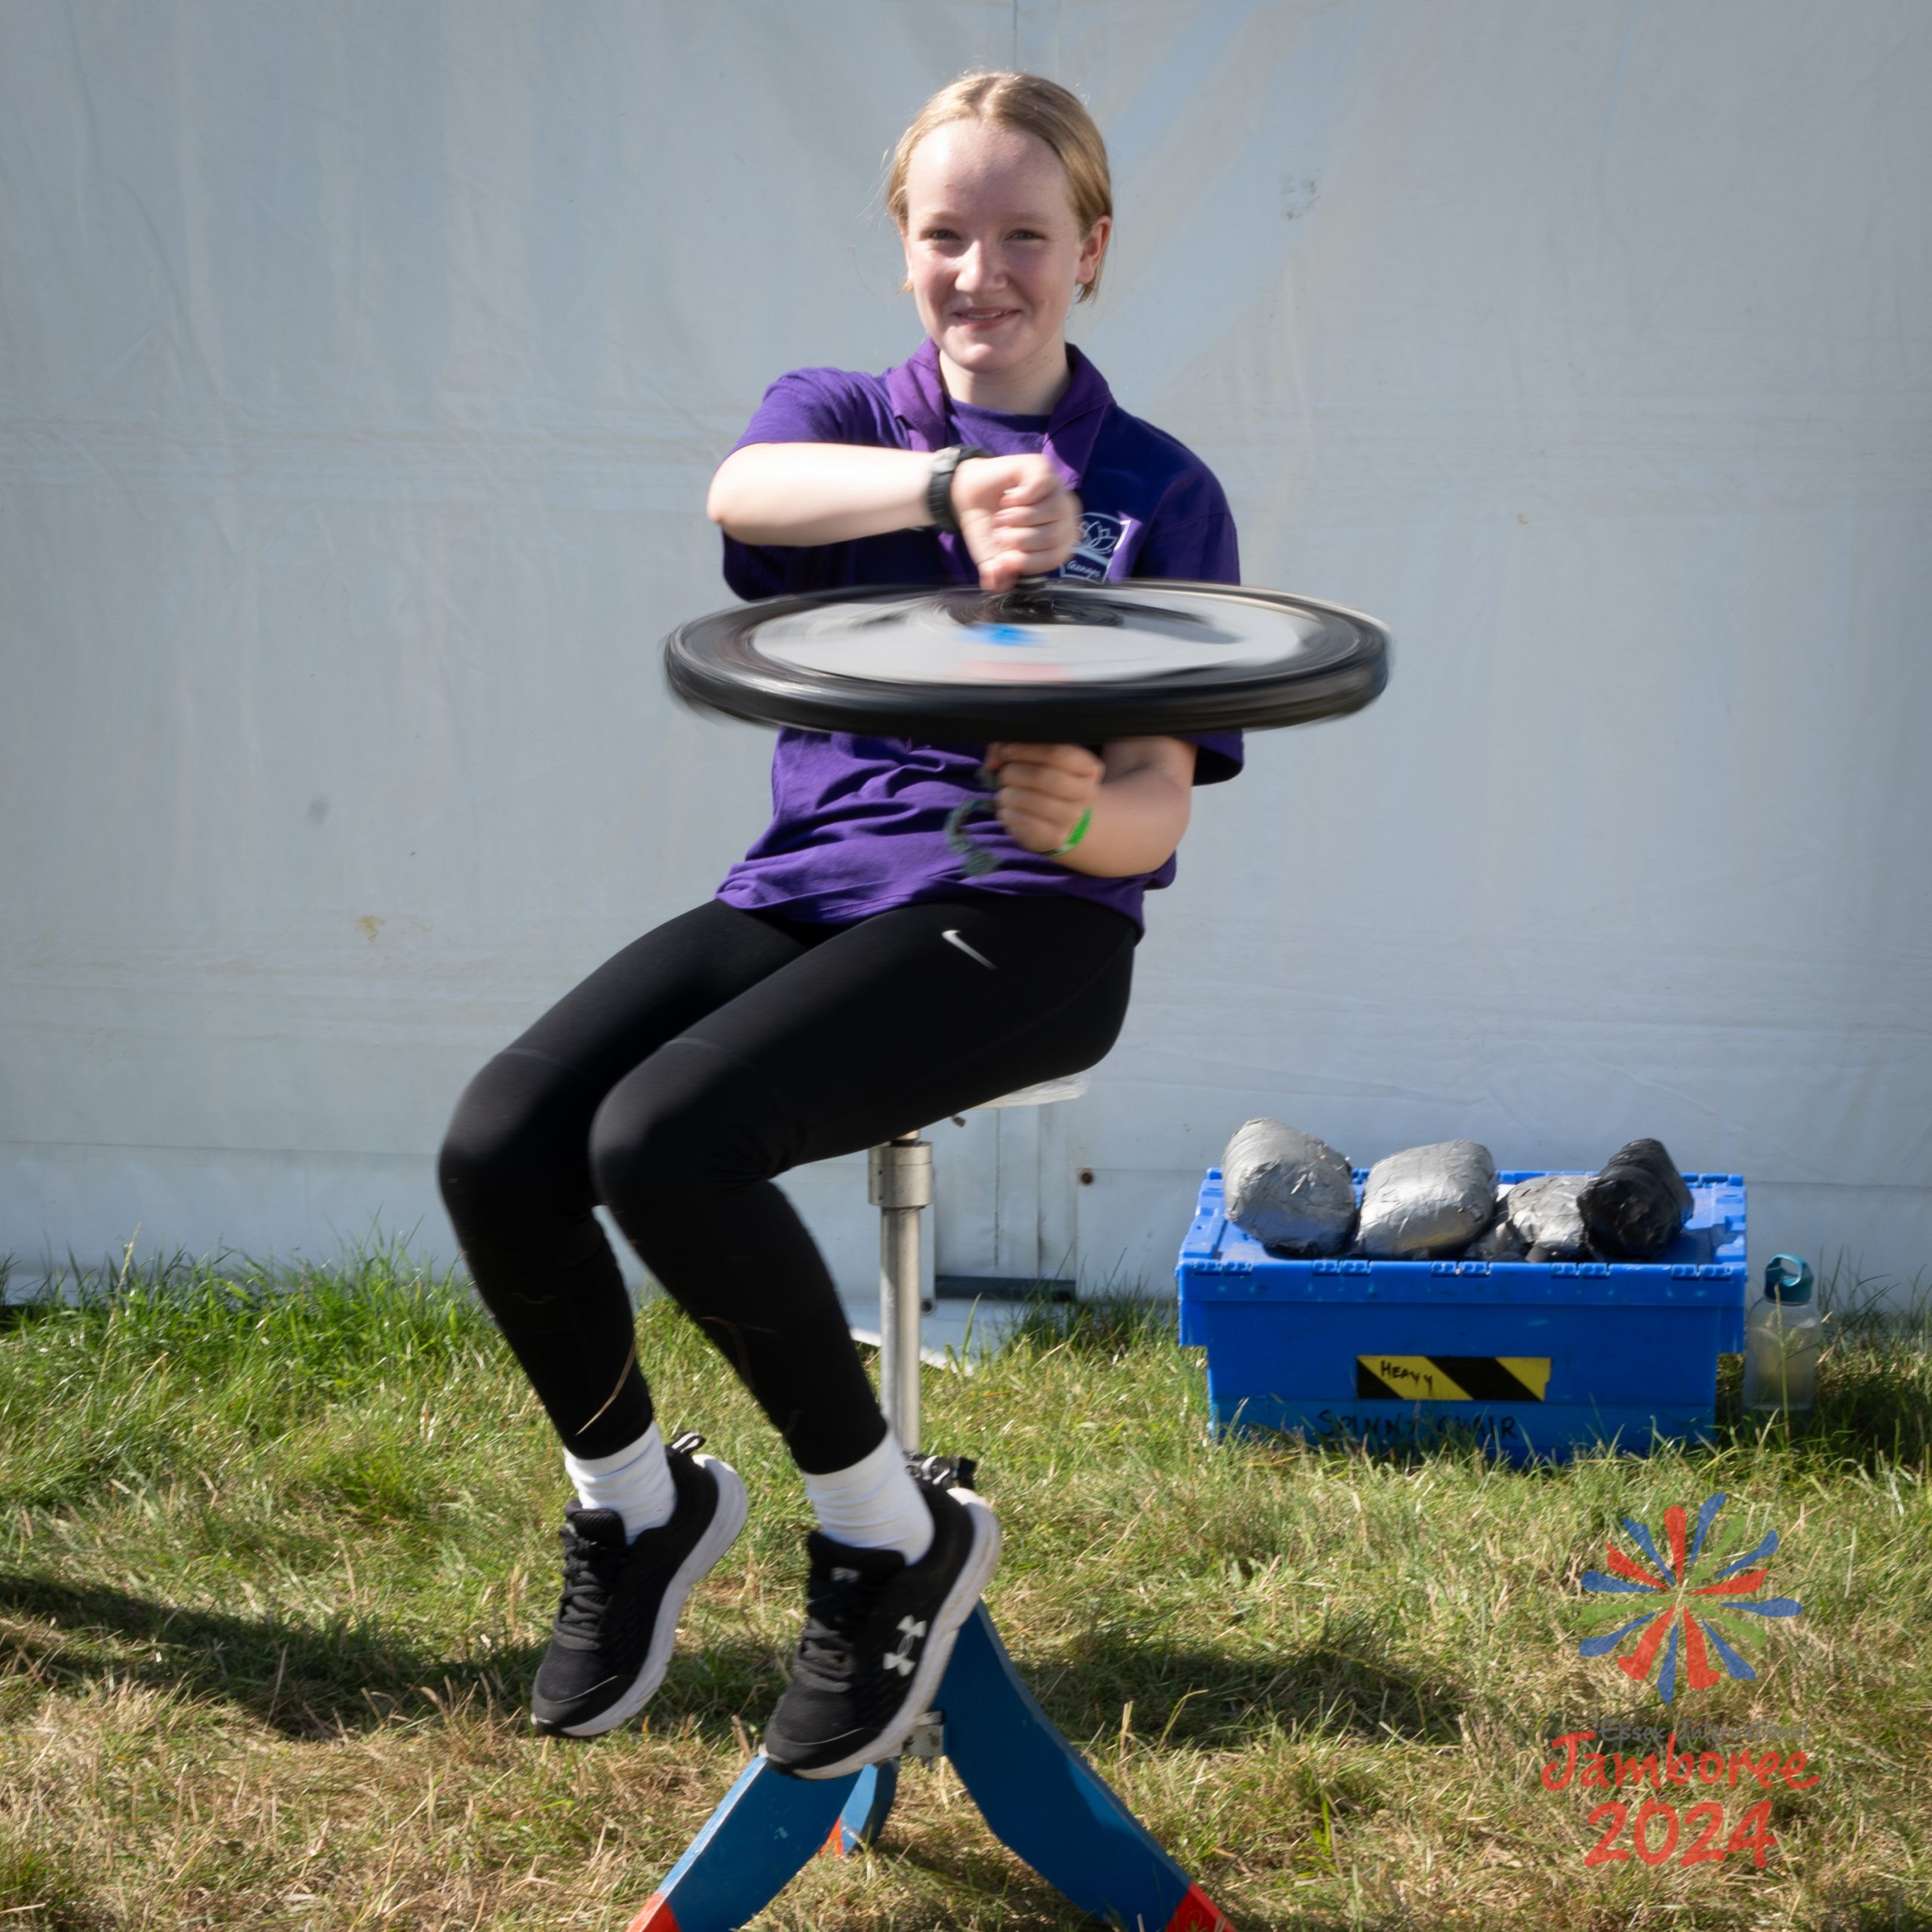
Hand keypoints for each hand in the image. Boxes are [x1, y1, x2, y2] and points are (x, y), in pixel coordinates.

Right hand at [951, 455, 1079, 590]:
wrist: (968, 498)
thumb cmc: (988, 528)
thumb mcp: (993, 558)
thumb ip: (1000, 573)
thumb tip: (999, 582)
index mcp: (1059, 539)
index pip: (1056, 557)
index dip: (1029, 562)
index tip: (1004, 559)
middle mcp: (1065, 514)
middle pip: (1054, 535)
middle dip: (1020, 539)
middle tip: (1000, 533)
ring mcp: (1057, 489)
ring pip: (1051, 511)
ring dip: (1018, 518)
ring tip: (1002, 517)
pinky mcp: (1043, 468)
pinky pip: (1042, 486)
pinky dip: (1020, 498)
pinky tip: (1008, 499)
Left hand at [984, 741, 1102, 854]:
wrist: (1060, 820)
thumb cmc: (1044, 781)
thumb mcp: (1035, 757)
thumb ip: (1010, 747)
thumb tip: (994, 761)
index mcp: (1088, 767)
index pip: (1057, 753)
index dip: (1025, 750)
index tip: (1006, 752)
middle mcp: (1086, 793)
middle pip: (1043, 776)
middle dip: (1013, 772)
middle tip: (1004, 775)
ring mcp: (1072, 817)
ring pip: (1030, 800)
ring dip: (1007, 794)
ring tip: (1005, 794)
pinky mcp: (1054, 837)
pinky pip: (1023, 823)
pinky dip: (1007, 814)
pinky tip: (1008, 811)